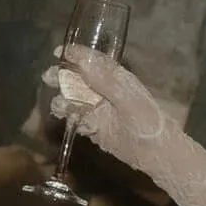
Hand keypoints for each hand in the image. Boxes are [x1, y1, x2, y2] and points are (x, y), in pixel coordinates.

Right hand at [42, 45, 167, 166]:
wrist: (156, 153)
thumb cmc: (148, 122)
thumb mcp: (129, 99)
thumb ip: (106, 81)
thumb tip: (82, 61)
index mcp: (116, 79)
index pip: (93, 61)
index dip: (77, 55)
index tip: (59, 51)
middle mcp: (103, 91)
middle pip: (76, 78)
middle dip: (61, 76)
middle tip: (50, 77)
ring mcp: (96, 109)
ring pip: (71, 98)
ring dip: (62, 99)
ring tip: (62, 106)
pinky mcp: (92, 127)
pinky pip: (74, 118)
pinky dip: (69, 118)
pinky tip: (72, 121)